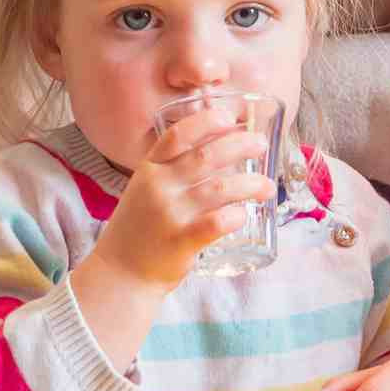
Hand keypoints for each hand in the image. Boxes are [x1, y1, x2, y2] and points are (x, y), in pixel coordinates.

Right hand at [92, 107, 276, 295]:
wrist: (120, 272)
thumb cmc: (139, 228)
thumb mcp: (145, 189)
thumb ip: (172, 170)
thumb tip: (218, 148)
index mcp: (149, 169)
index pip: (178, 135)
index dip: (207, 121)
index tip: (231, 117)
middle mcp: (158, 187)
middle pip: (205, 156)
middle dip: (240, 145)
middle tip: (261, 144)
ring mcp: (170, 214)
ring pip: (219, 189)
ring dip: (250, 185)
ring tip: (268, 186)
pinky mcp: (180, 242)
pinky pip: (215, 223)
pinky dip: (234, 216)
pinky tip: (245, 214)